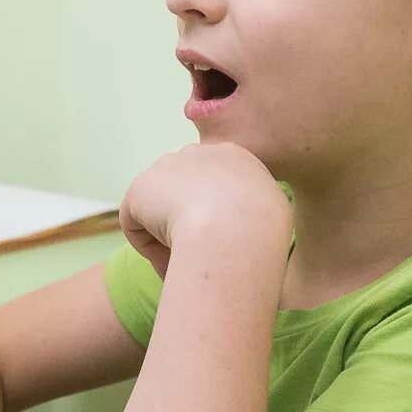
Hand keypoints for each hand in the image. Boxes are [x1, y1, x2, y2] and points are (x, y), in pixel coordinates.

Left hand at [117, 141, 291, 277]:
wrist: (235, 228)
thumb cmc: (262, 228)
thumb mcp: (272, 211)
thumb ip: (250, 210)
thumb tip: (232, 225)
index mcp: (233, 156)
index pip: (215, 181)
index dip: (215, 212)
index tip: (223, 236)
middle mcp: (197, 153)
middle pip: (184, 190)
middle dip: (187, 219)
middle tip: (200, 251)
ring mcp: (165, 167)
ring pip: (160, 209)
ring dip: (168, 234)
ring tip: (186, 259)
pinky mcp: (139, 188)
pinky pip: (138, 225)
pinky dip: (149, 246)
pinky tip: (168, 257)